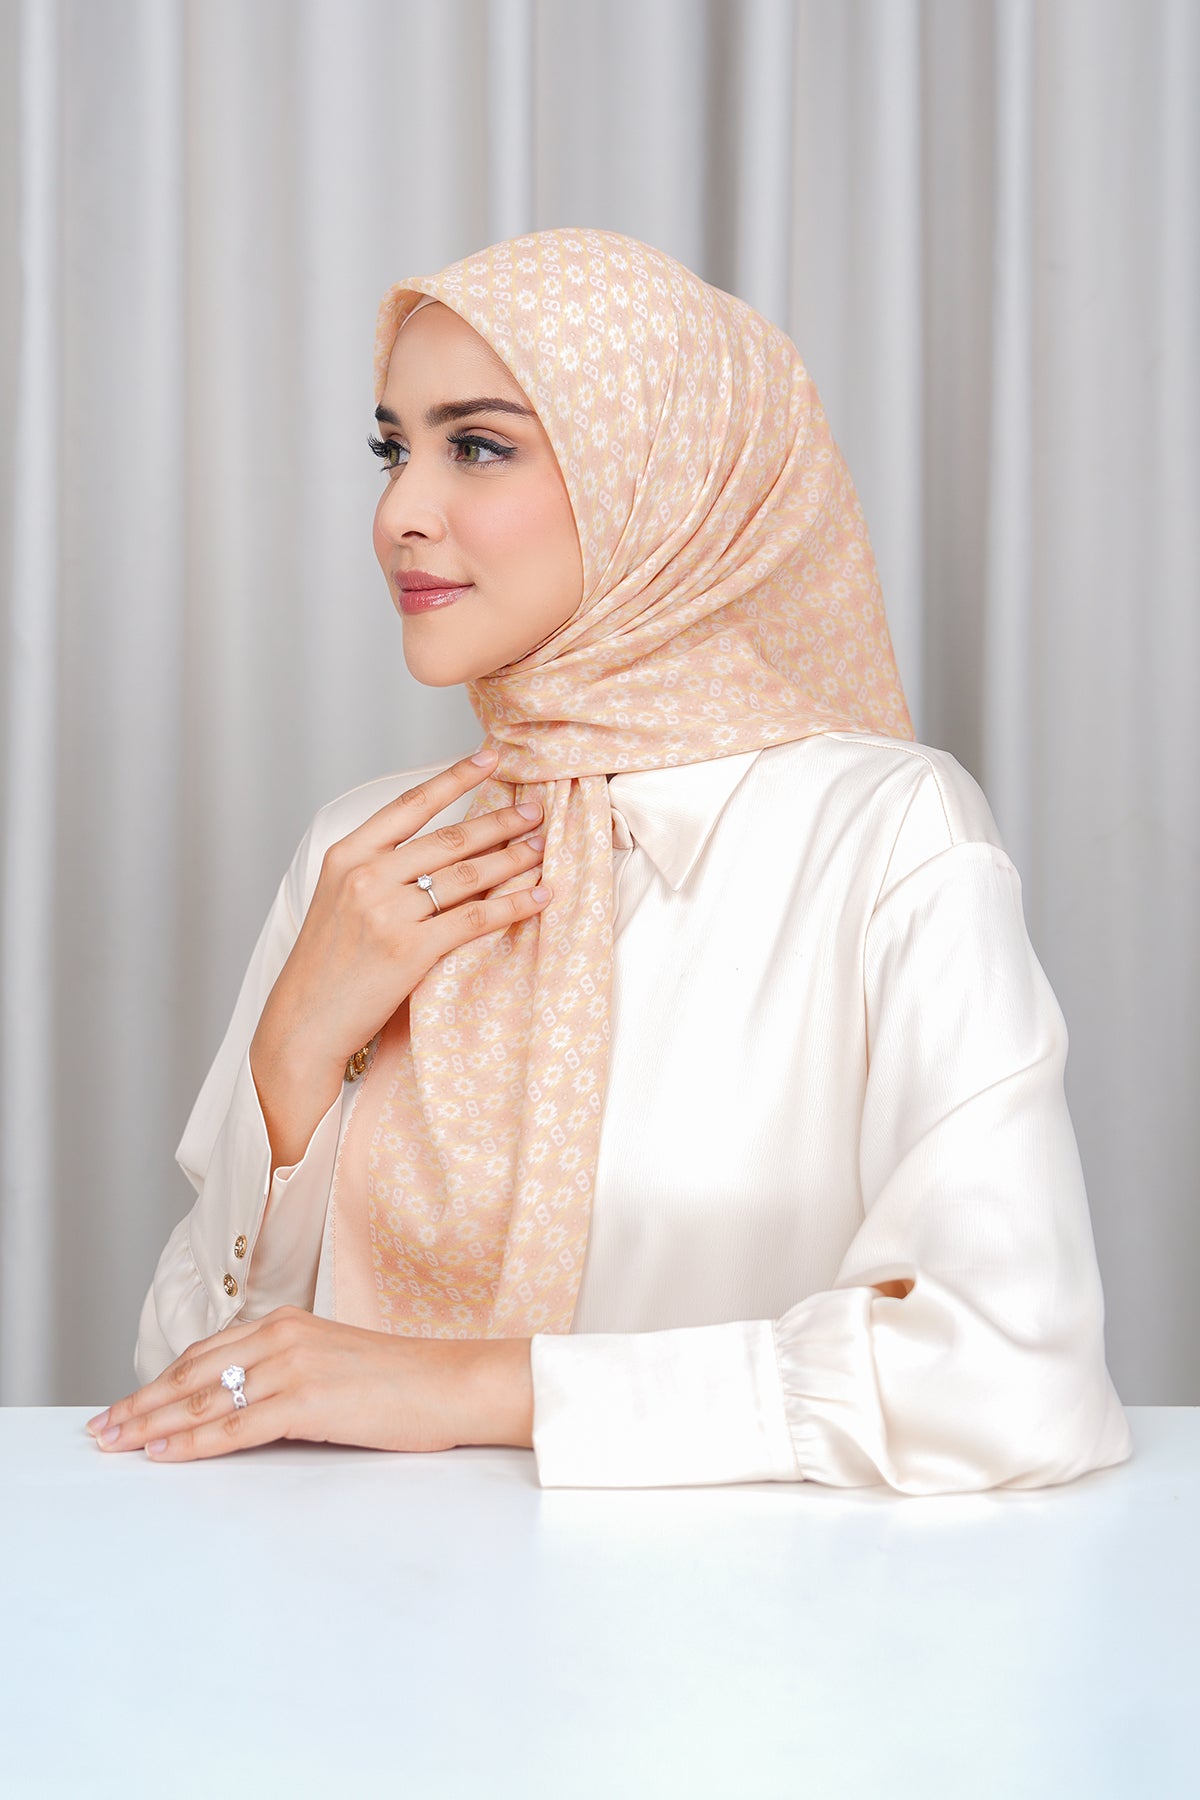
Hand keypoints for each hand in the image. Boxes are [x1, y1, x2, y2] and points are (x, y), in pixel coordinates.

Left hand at [84, 1307, 534, 1461]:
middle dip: (140, 1404)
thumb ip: (285, 1379)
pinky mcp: (307, 1400)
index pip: (204, 1354)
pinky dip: (193, 1444)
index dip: (158, 1382)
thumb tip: (239, 1414)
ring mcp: (293, 1366)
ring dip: (153, 1425)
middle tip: (102, 1430)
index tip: (125, 1406)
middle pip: (191, 1374)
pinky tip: (165, 1454)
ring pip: (203, 1401)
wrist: (455, 1383)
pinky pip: (235, 1427)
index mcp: (287, 1323)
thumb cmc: (404, 1384)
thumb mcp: (333, 1368)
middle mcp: (282, 1336)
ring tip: (118, 1444)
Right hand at [256, 743, 551, 1077]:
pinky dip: (513, 905)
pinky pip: (475, 919)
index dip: (455, 777)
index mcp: (347, 855)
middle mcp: (367, 876)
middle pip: (450, 838)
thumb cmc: (325, 963)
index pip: (411, 805)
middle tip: (534, 809)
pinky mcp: (410, 950)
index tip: (490, 758)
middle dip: (500, 821)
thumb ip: (378, 867)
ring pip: (467, 876)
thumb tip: (439, 845)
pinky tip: (538, 895)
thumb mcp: (338, 898)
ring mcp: (388, 912)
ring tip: (541, 848)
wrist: (304, 1021)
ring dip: (512, 859)